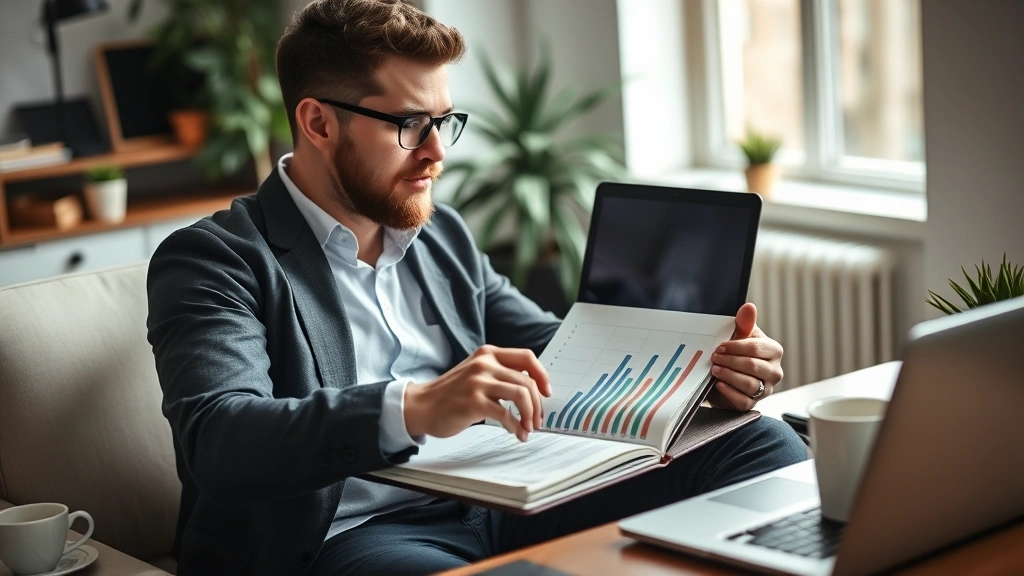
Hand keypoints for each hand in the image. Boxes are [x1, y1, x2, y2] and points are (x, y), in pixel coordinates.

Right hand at [404, 345, 550, 441]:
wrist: (420, 406)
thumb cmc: (450, 394)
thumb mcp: (475, 373)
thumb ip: (499, 375)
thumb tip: (531, 391)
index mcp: (488, 354)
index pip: (526, 357)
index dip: (542, 375)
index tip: (547, 392)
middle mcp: (484, 364)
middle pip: (527, 381)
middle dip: (537, 405)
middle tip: (537, 420)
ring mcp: (478, 381)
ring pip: (521, 394)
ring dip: (529, 415)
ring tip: (527, 428)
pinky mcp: (473, 401)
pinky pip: (505, 413)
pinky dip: (515, 426)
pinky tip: (515, 433)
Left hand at [706, 302, 783, 410]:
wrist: (728, 374)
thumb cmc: (736, 352)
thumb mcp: (739, 336)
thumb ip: (744, 322)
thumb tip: (749, 307)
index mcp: (773, 351)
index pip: (757, 348)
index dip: (736, 347)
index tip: (720, 346)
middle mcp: (774, 371)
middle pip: (753, 366)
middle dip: (731, 361)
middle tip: (714, 357)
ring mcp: (765, 389)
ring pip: (749, 384)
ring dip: (729, 376)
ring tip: (715, 369)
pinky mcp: (753, 404)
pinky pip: (743, 401)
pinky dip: (729, 392)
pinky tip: (718, 384)